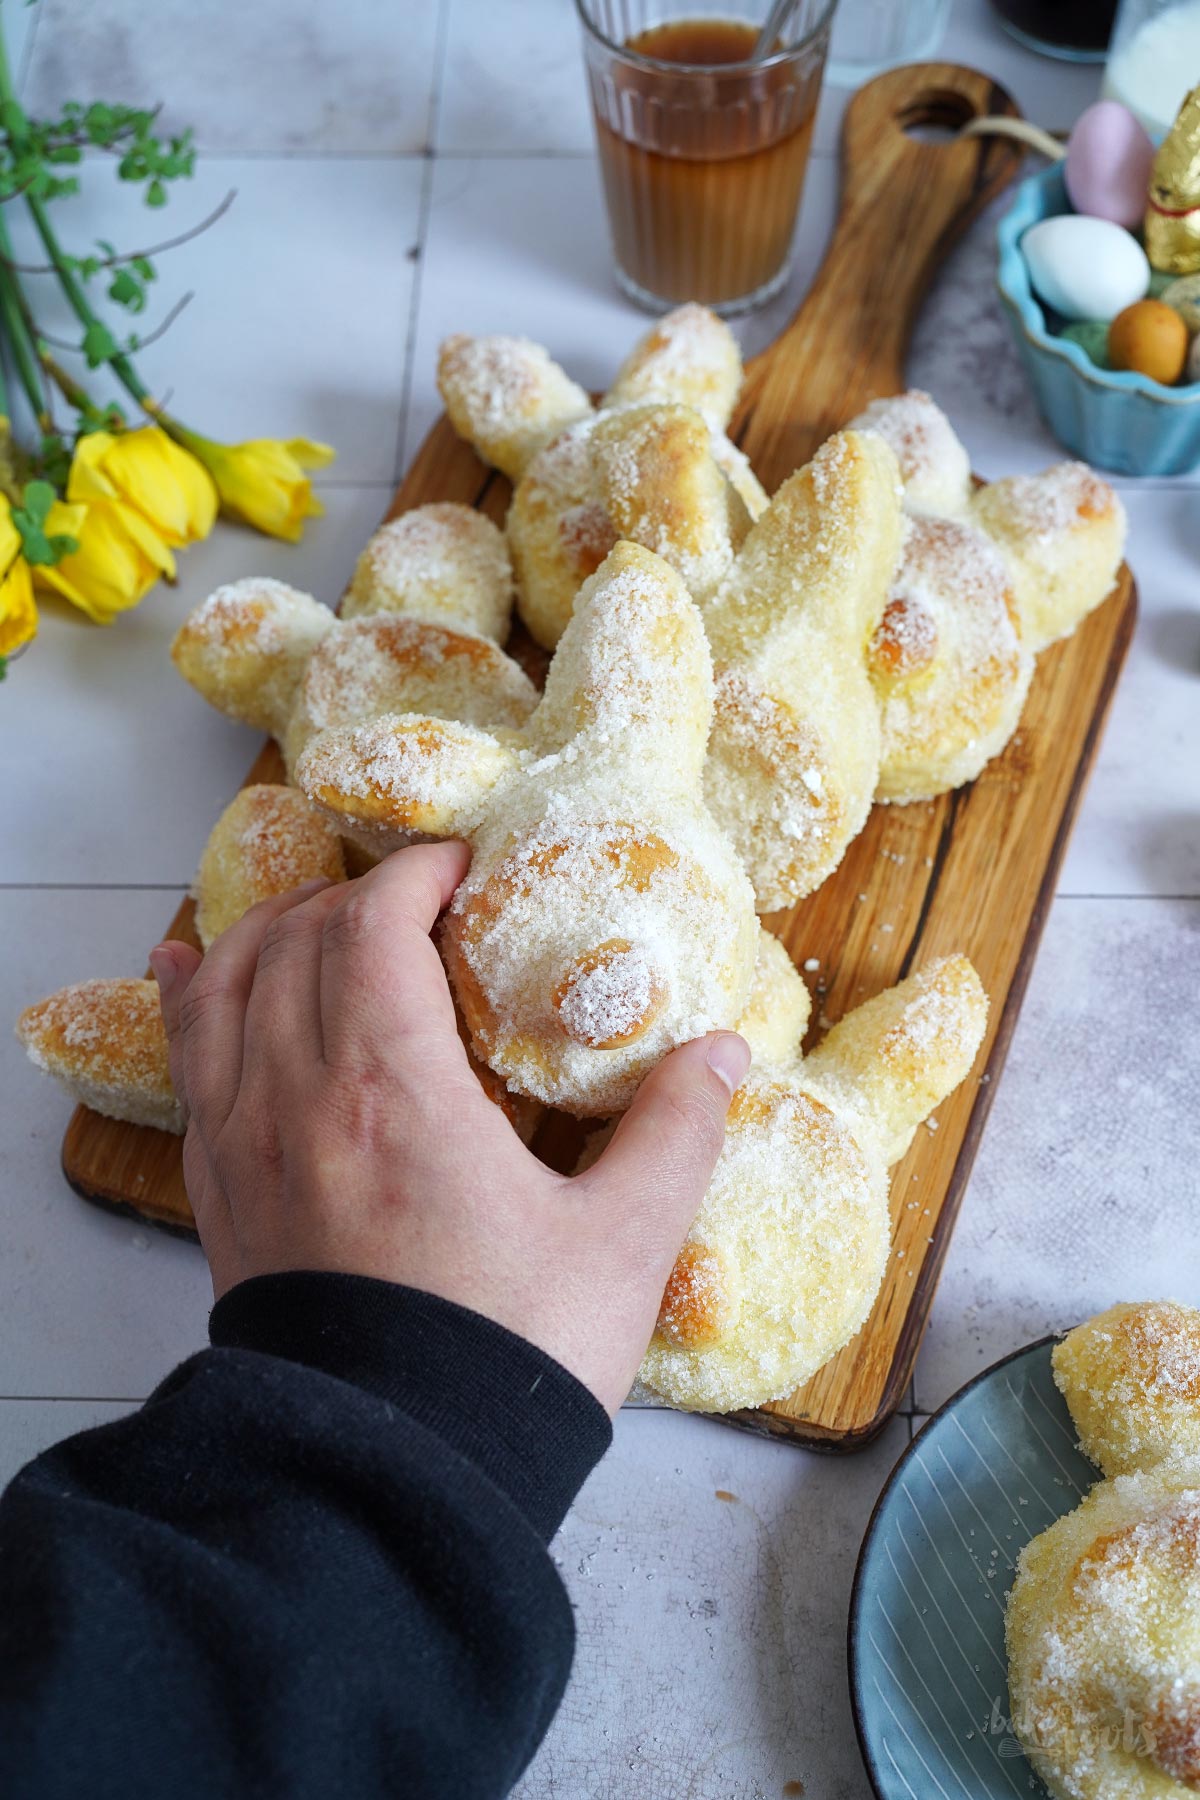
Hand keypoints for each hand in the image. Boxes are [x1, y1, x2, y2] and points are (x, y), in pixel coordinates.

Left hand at [149, 844, 748, 1414]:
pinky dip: (193, 1001)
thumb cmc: (507, 1356)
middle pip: (297, 941)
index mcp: (392, 1088)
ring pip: (227, 988)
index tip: (461, 868)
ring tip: (317, 919)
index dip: (415, 873)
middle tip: (416, 905)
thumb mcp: (621, 1243)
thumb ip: (674, 1133)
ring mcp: (242, 1145)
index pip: (373, 924)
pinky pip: (186, 1063)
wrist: (392, 1478)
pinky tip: (191, 975)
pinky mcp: (217, 1194)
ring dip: (270, 932)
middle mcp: (297, 1097)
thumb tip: (722, 1057)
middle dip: (355, 897)